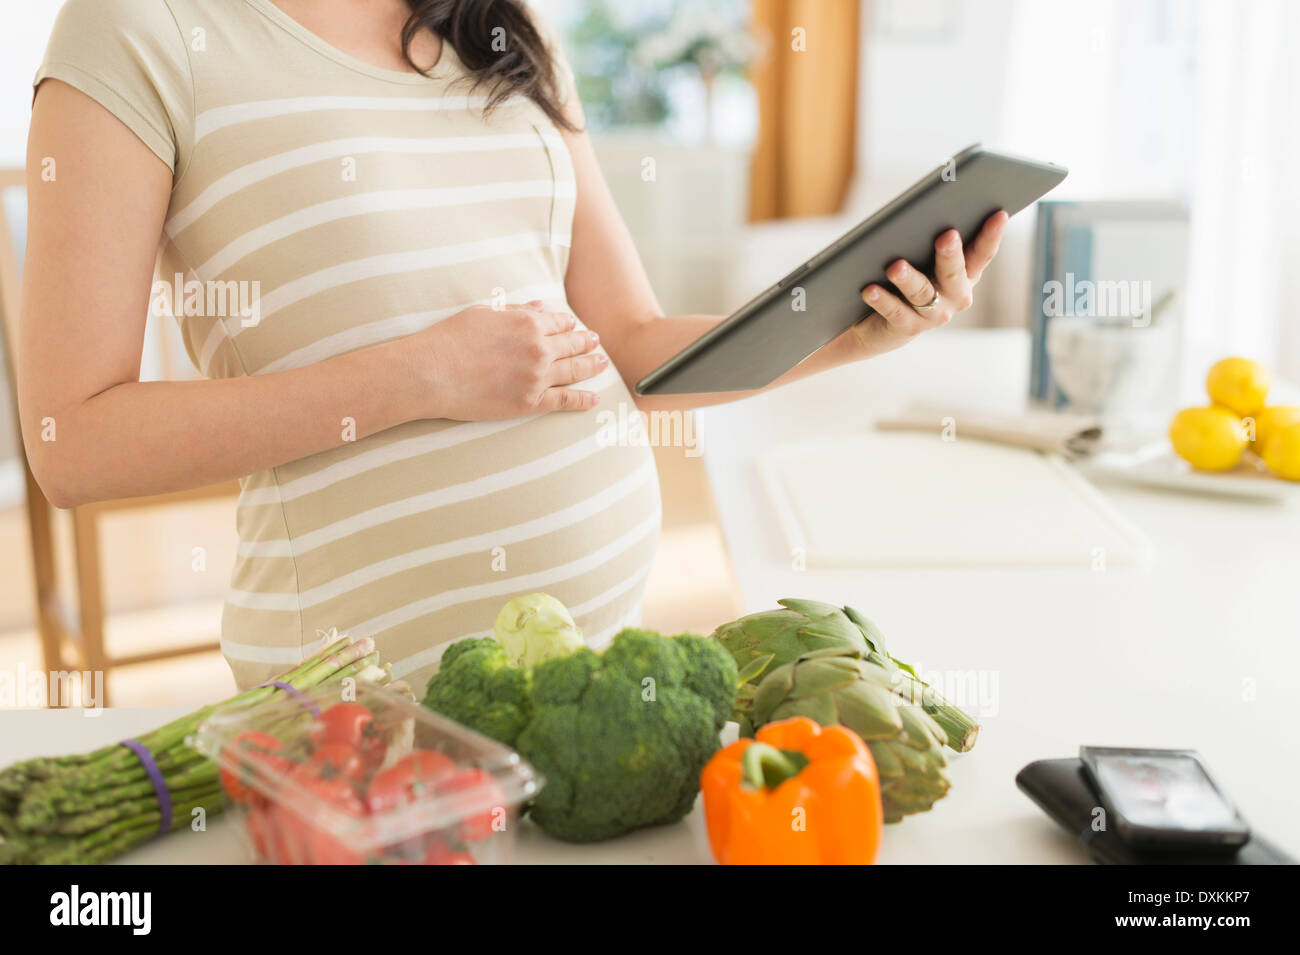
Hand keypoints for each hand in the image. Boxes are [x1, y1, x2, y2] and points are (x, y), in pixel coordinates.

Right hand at [410, 302, 606, 419]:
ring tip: (602, 363)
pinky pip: (564, 400)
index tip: (574, 327)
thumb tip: (541, 306)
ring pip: (574, 371)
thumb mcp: (484, 313)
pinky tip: (593, 398)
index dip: (568, 325)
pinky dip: (582, 400)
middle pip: (572, 345)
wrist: (432, 372)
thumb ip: (516, 310)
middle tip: (596, 342)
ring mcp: (537, 377)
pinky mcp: (530, 402)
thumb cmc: (451, 339)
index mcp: (528, 323)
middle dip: (586, 343)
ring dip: (591, 366)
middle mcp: (538, 349)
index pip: (558, 323)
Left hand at [847, 210, 1007, 358]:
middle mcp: (956, 295)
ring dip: (909, 279)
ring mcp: (934, 315)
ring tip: (895, 266)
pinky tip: (870, 289)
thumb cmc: (906, 278)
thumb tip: (926, 210)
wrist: (880, 323)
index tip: (999, 214)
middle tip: (947, 235)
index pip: (982, 253)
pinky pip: (895, 312)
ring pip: (922, 293)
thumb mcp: (921, 257)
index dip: (991, 235)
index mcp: (966, 273)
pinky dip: (882, 300)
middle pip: (954, 273)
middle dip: (951, 254)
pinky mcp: (908, 327)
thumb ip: (928, 238)